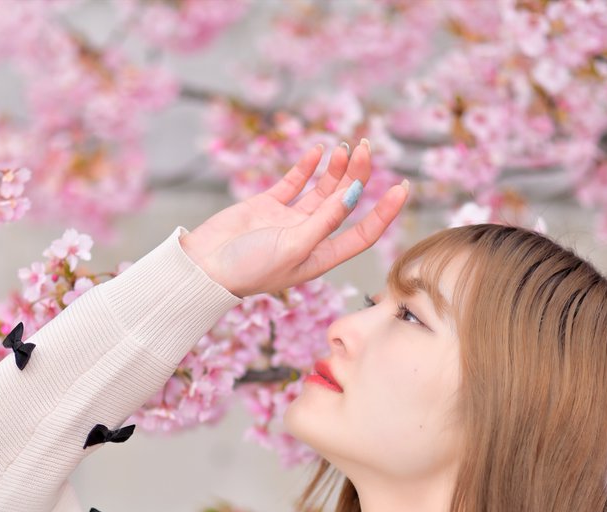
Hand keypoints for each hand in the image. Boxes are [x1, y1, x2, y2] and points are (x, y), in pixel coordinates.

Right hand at [179, 139, 409, 297]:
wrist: (204, 267)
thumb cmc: (249, 269)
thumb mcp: (294, 247)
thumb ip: (324, 221)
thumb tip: (354, 194)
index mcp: (321, 257)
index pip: (362, 233)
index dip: (384, 212)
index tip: (402, 188)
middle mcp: (309, 237)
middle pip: (344, 203)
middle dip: (358, 176)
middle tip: (366, 148)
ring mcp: (288, 220)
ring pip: (321, 189)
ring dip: (335, 169)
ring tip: (346, 146)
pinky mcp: (267, 205)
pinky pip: (293, 182)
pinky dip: (307, 166)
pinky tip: (319, 149)